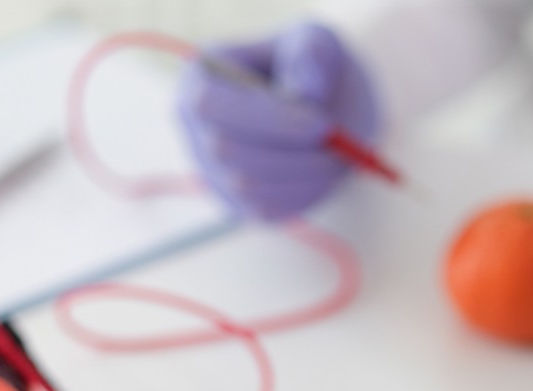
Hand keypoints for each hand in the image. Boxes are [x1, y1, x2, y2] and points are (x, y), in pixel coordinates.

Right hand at [179, 22, 379, 220]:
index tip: (320, 124)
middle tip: (338, 143)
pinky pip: (265, 208)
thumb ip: (311, 54)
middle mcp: (194, 126)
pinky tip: (324, 171)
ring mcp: (212, 168)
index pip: (210, 105)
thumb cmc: (313, 68)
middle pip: (226, 150)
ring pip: (246, 185)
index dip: (265, 118)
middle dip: (290, 150)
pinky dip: (302, 193)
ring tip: (337, 153)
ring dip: (301, 174)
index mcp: (200, 77)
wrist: (328, 109)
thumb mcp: (316, 41)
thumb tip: (305, 93)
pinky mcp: (238, 202)